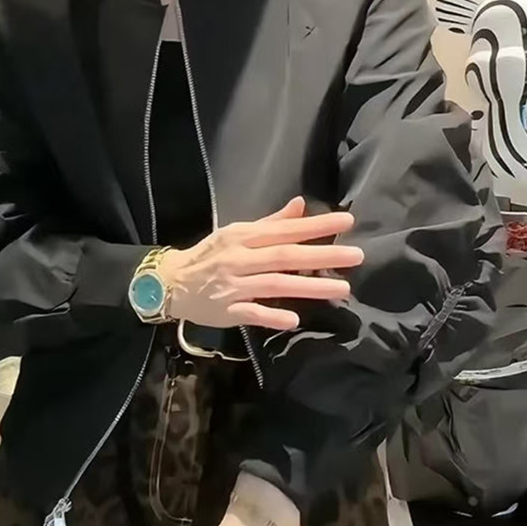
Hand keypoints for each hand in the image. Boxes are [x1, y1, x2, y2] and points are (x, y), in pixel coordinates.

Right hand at [160, 197, 361, 330]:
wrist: (170, 282)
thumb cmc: (211, 255)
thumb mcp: (237, 233)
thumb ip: (271, 223)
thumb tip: (302, 205)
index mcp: (243, 236)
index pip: (284, 230)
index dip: (315, 226)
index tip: (346, 222)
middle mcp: (239, 258)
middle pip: (285, 256)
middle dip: (321, 255)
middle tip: (356, 256)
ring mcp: (232, 285)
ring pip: (274, 285)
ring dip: (308, 287)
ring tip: (341, 288)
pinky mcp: (226, 310)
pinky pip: (251, 313)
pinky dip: (271, 316)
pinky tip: (295, 319)